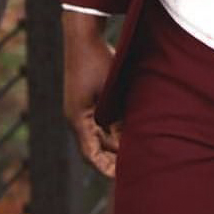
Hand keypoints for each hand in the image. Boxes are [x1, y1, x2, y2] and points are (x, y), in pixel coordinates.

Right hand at [62, 12, 119, 177]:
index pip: (90, 153)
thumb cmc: (97, 60)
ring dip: (114, 145)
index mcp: (78, 118)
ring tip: (136, 154)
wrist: (83, 36)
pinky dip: (113, 130)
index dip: (104, 167)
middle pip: (95, 147)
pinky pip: (100, 122)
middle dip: (112, 159)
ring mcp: (81, 109)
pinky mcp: (87, 101)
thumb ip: (118, 115)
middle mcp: (77, 117)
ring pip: (99, 135)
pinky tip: (130, 133)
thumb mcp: (111, 90)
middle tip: (135, 169)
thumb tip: (129, 137)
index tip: (120, 177)